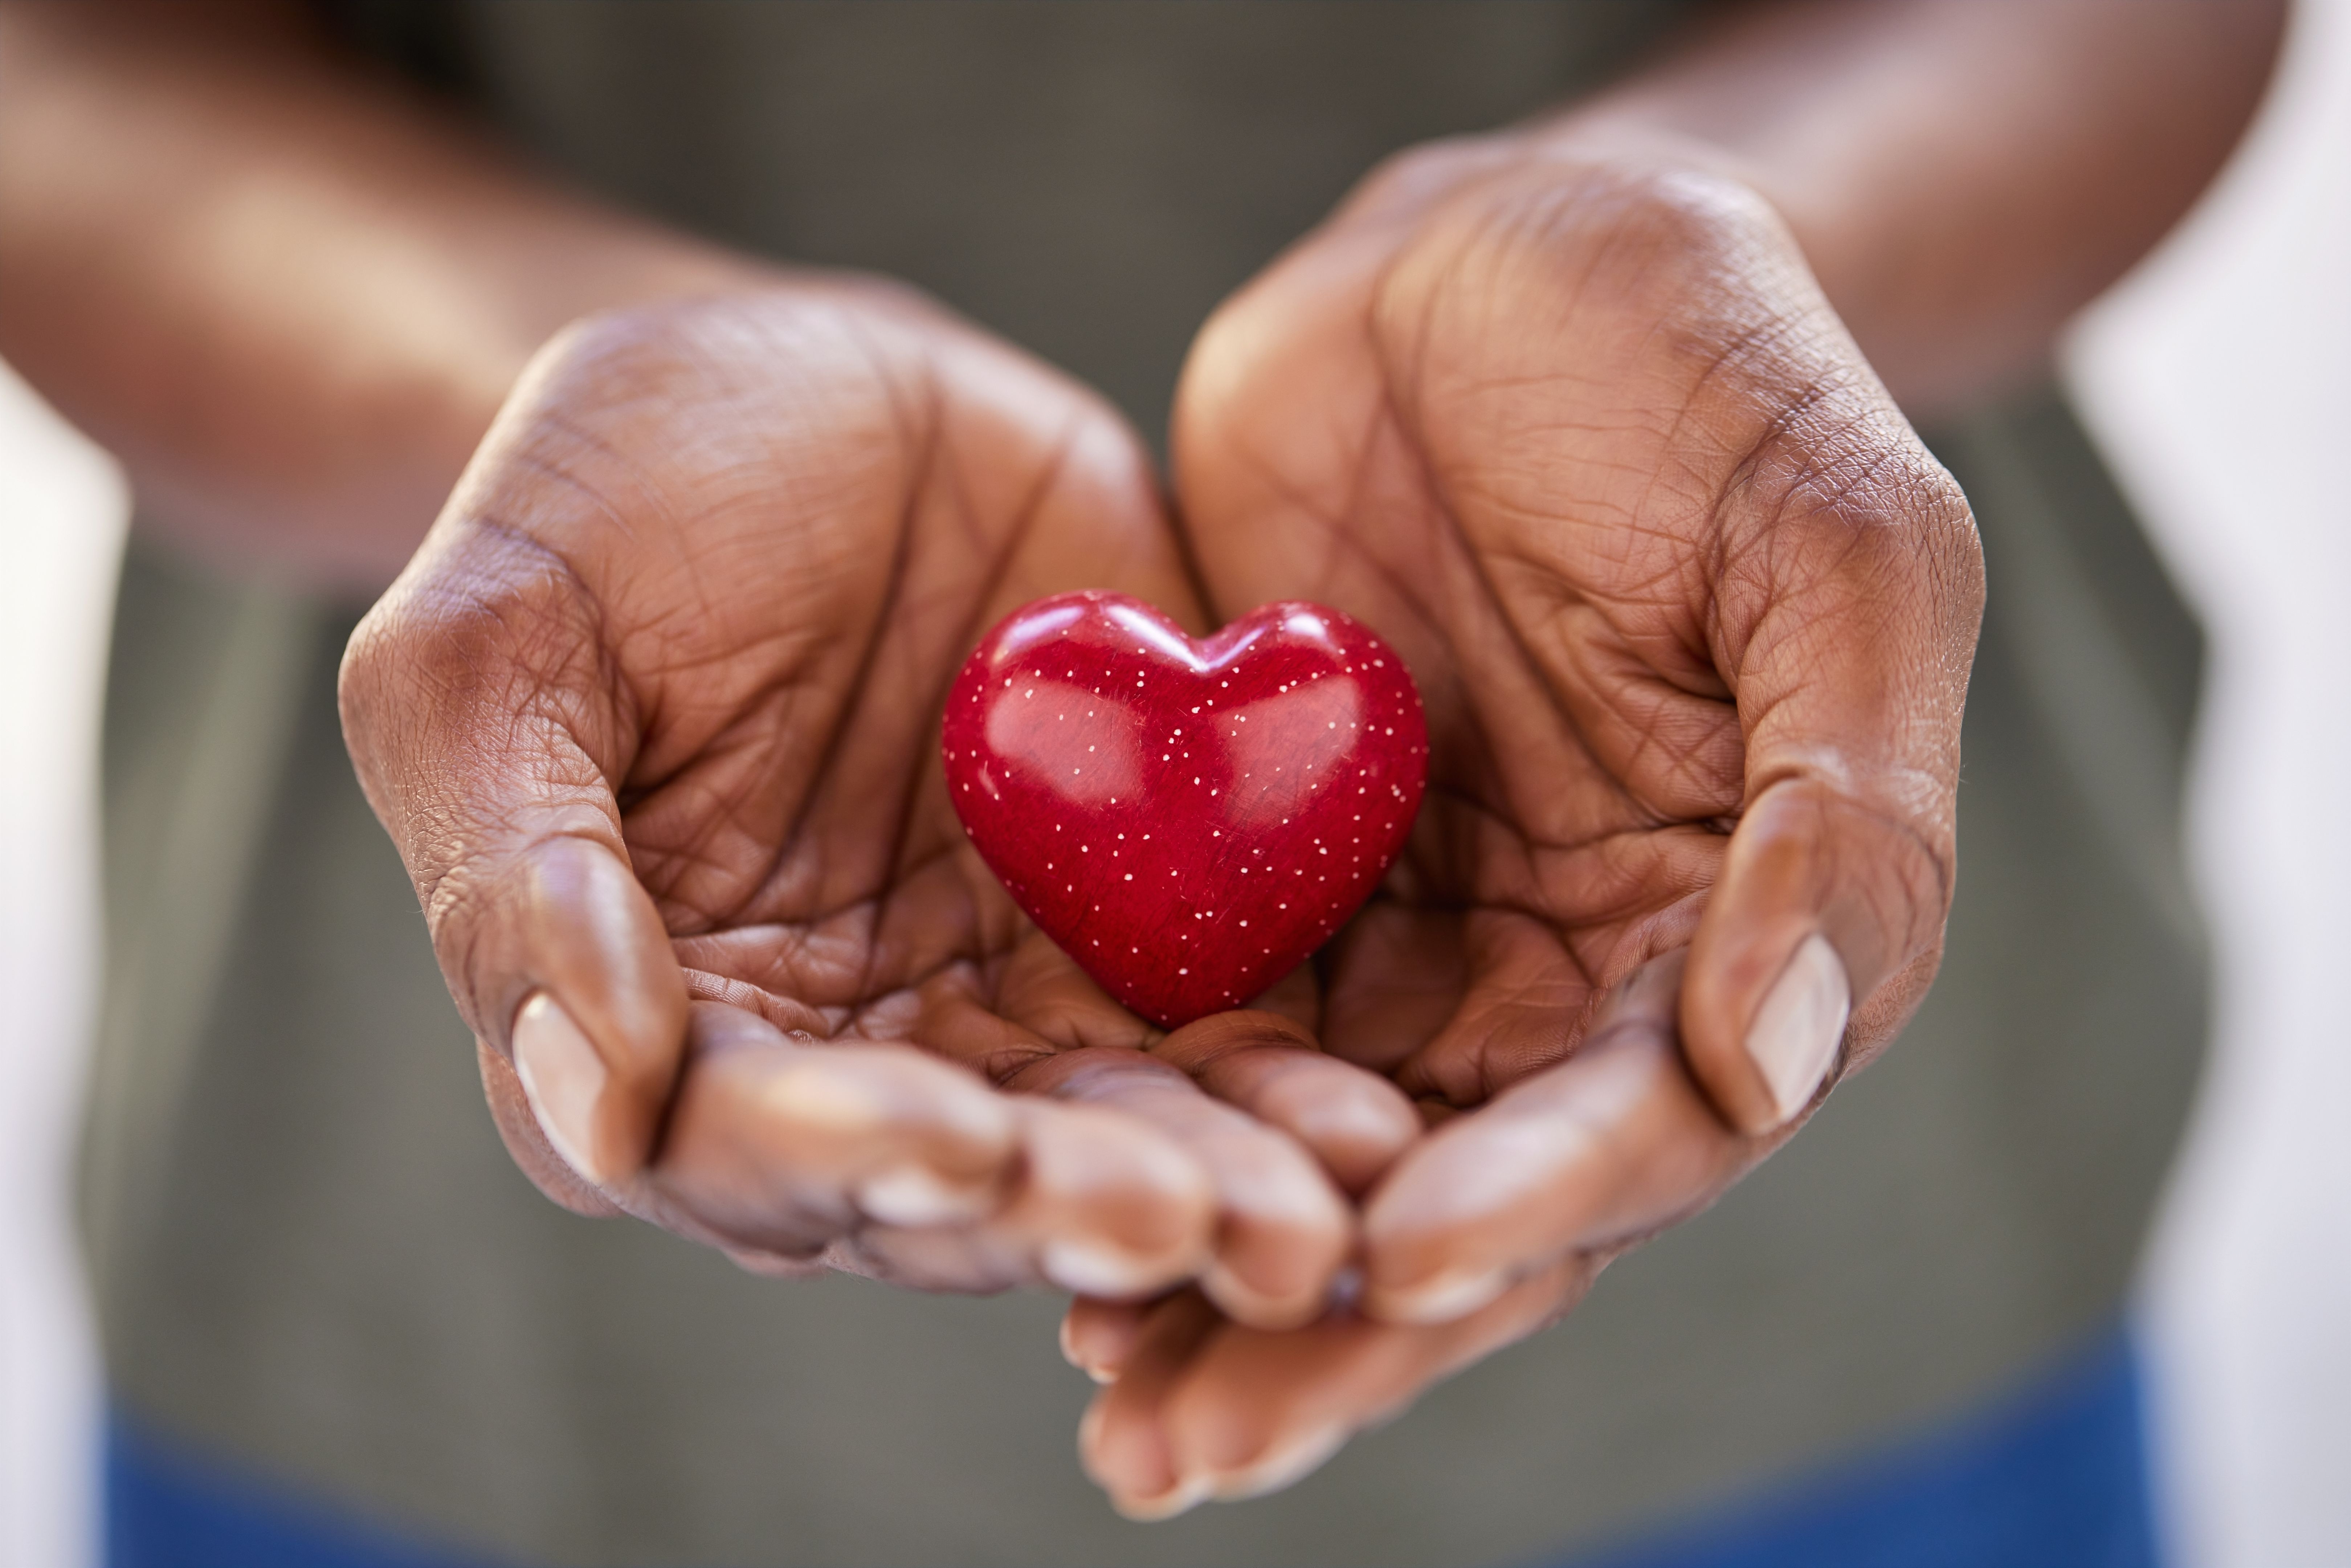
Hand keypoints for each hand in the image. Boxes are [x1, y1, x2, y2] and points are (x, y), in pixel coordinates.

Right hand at [339, 282, 1409, 1320]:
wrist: (801, 394)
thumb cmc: (601, 504)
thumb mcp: (491, 648)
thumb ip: (518, 874)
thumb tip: (592, 1106)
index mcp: (655, 1026)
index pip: (732, 1143)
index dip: (838, 1157)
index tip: (948, 1141)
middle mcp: (839, 1058)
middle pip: (951, 1183)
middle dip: (1066, 1206)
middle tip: (1186, 1225)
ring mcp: (998, 1003)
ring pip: (1107, 1140)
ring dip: (1211, 1192)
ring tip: (1313, 1219)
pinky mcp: (1136, 930)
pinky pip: (1222, 1034)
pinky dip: (1292, 1088)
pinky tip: (1375, 1125)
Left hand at [1075, 132, 1983, 1509]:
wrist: (1515, 252)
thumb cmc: (1716, 369)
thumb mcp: (1839, 547)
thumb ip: (1847, 807)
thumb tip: (1778, 1064)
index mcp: (1743, 931)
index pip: (1650, 1124)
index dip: (1538, 1205)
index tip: (1401, 1263)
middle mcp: (1579, 972)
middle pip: (1472, 1197)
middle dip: (1341, 1322)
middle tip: (1188, 1439)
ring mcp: (1426, 934)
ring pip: (1329, 1155)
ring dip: (1219, 1273)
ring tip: (1102, 1389)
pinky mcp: (1284, 875)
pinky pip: (1214, 1035)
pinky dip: (1145, 1129)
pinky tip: (1040, 1202)